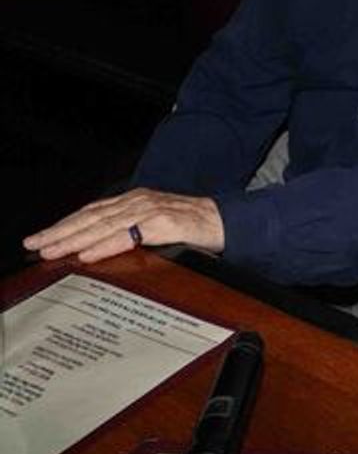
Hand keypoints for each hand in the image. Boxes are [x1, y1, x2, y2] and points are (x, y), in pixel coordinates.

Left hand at [22, 188, 224, 262]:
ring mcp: (150, 211)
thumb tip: (95, 248)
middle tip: (34, 244)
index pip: (92, 212)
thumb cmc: (192, 225)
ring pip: (103, 226)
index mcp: (135, 200)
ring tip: (51, 250)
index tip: (42, 238)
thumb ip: (129, 230)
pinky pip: (128, 236)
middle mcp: (139, 201)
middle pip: (91, 217)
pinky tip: (88, 253)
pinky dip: (104, 245)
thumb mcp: (154, 224)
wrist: (227, 221)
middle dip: (60, 232)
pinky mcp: (163, 224)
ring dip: (74, 239)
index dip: (65, 224)